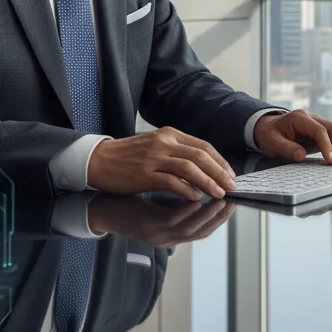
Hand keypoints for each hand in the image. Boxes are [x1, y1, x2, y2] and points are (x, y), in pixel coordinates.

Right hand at [87, 127, 235, 200]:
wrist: (99, 160)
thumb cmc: (128, 156)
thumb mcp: (156, 145)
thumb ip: (178, 152)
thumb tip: (204, 166)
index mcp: (170, 134)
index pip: (203, 146)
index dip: (220, 161)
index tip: (230, 174)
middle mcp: (164, 142)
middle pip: (200, 155)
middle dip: (219, 172)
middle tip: (231, 186)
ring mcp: (154, 157)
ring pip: (190, 167)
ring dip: (208, 182)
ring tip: (219, 193)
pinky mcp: (145, 174)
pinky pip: (172, 181)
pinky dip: (187, 190)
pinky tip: (196, 197)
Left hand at [87, 194, 233, 245]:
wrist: (99, 208)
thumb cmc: (128, 204)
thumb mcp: (156, 206)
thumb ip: (177, 202)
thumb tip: (198, 189)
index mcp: (170, 233)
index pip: (202, 230)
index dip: (219, 218)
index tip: (233, 202)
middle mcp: (166, 238)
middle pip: (201, 232)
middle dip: (220, 216)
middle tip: (233, 200)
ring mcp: (157, 234)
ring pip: (190, 229)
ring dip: (209, 215)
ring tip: (222, 199)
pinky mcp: (147, 226)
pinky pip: (172, 221)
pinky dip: (187, 212)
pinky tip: (197, 199)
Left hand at [252, 110, 331, 164]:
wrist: (269, 128)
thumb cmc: (270, 135)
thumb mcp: (272, 142)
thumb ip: (286, 148)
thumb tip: (301, 156)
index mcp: (299, 118)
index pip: (319, 130)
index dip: (327, 145)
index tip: (330, 160)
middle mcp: (311, 118)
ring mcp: (317, 124)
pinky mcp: (320, 133)